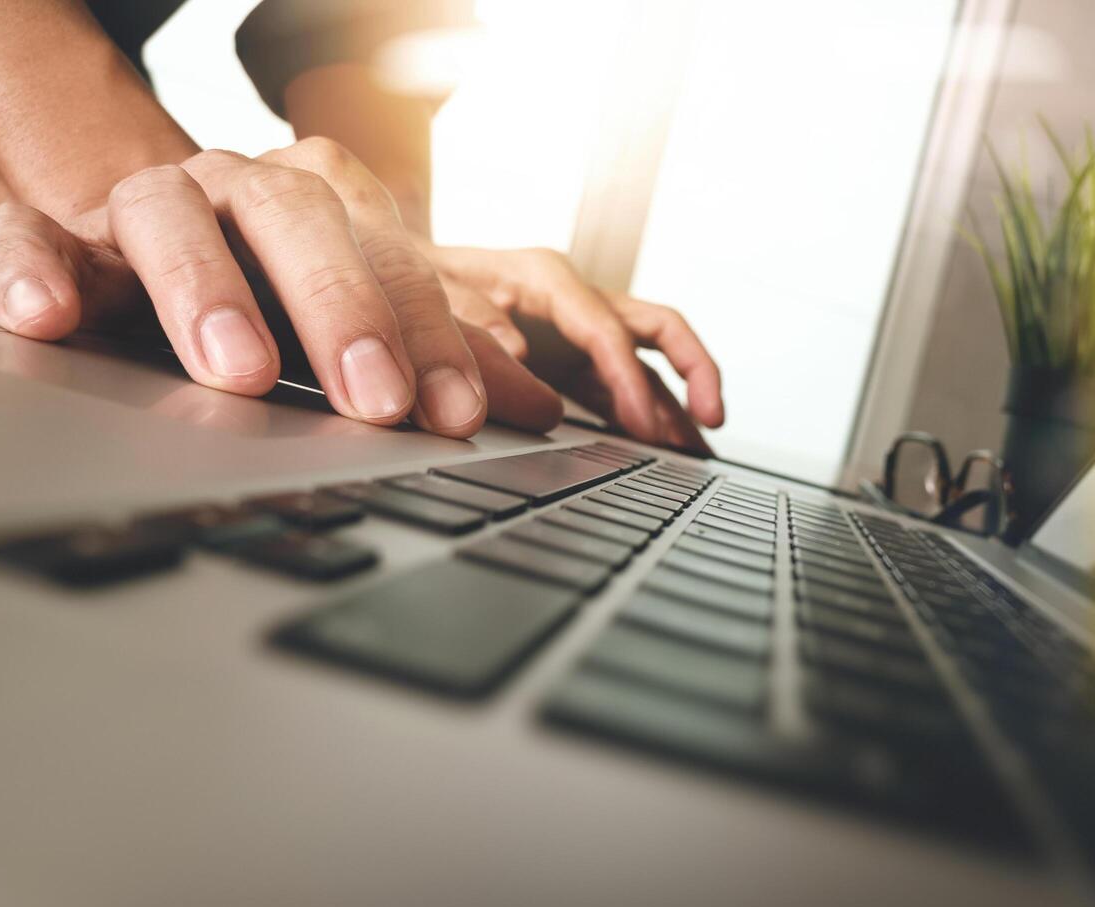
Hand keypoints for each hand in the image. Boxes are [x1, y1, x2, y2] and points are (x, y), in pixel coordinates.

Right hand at [0, 137, 563, 435]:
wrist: (153, 250)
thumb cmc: (273, 294)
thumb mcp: (360, 323)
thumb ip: (439, 359)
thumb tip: (543, 414)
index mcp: (327, 206)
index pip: (392, 256)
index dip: (431, 332)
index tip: (459, 414)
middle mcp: (241, 191)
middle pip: (295, 219)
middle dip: (341, 308)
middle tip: (375, 400)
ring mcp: (148, 208)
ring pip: (171, 217)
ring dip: (206, 290)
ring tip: (238, 370)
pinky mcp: (57, 240)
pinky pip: (28, 238)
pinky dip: (32, 270)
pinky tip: (51, 320)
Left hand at [417, 242, 723, 451]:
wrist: (384, 268)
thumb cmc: (406, 274)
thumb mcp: (428, 290)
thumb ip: (471, 319)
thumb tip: (522, 354)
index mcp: (545, 277)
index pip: (605, 327)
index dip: (628, 377)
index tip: (640, 424)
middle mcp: (574, 299)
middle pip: (657, 326)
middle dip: (693, 369)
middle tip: (711, 418)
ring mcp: (577, 331)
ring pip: (651, 361)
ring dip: (681, 400)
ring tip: (701, 450)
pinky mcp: (571, 360)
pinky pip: (627, 385)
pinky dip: (652, 414)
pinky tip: (669, 448)